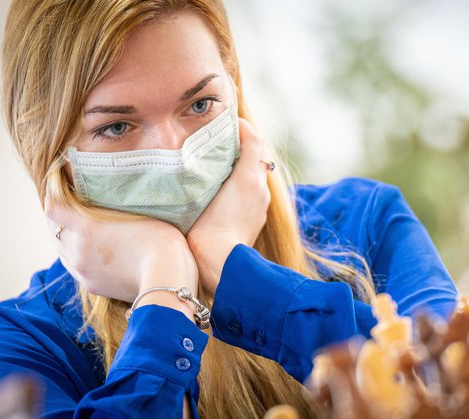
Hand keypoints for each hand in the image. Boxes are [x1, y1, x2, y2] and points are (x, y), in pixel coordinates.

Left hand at [45, 195, 198, 303]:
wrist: (167, 278)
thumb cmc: (160, 239)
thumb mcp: (137, 212)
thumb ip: (113, 205)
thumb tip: (104, 193)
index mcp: (87, 226)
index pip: (52, 207)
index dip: (54, 195)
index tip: (63, 187)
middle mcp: (77, 249)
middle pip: (54, 229)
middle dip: (61, 218)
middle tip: (75, 208)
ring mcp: (82, 270)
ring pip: (62, 250)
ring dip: (69, 239)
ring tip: (87, 232)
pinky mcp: (91, 285)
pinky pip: (75, 267)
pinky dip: (80, 257)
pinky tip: (97, 253)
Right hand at [187, 118, 271, 295]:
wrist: (219, 262)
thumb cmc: (209, 226)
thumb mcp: (208, 190)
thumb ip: (216, 165)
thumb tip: (222, 144)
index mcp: (249, 177)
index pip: (254, 139)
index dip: (242, 127)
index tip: (228, 120)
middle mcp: (260, 189)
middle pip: (255, 157)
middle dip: (242, 146)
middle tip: (219, 141)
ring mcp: (259, 206)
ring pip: (253, 176)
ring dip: (241, 167)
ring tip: (218, 165)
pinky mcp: (255, 220)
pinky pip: (252, 194)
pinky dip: (241, 186)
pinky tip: (222, 191)